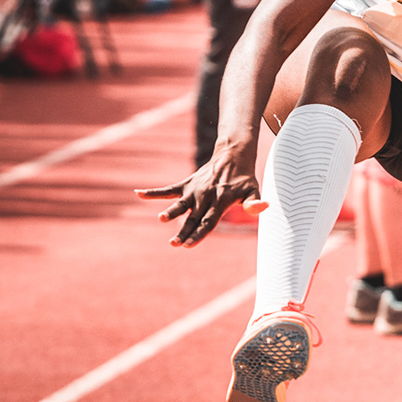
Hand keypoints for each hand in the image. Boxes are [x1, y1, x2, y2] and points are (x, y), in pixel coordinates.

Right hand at [136, 144, 266, 246]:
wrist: (233, 156)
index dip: (199, 234)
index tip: (189, 245)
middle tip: (174, 243)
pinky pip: (168, 190)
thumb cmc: (244, 179)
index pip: (208, 222)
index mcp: (220, 202)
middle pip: (192, 218)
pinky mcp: (186, 184)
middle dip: (183, 232)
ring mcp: (194, 191)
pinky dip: (153, 192)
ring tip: (161, 218)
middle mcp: (205, 197)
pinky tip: (138, 193)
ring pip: (179, 205)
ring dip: (170, 212)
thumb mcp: (253, 190)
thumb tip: (263, 207)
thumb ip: (254, 202)